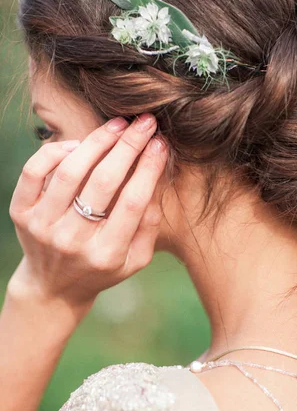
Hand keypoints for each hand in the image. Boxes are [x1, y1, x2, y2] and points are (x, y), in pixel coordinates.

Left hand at [8, 114, 167, 307]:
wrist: (52, 288)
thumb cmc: (101, 268)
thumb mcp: (135, 260)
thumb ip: (149, 225)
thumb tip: (155, 177)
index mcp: (106, 254)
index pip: (132, 202)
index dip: (149, 168)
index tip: (160, 144)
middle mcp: (72, 241)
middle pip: (104, 182)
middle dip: (129, 145)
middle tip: (145, 122)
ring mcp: (43, 227)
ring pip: (70, 171)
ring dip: (97, 141)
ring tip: (116, 125)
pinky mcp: (21, 213)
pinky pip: (35, 171)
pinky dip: (56, 151)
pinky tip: (78, 144)